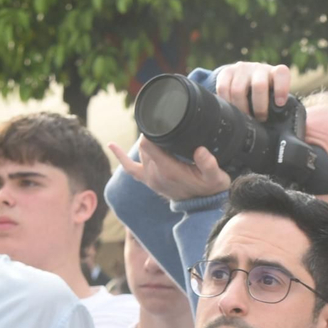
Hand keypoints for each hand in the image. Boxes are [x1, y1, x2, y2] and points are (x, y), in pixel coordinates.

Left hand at [110, 138, 230, 203]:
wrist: (204, 206)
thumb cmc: (211, 188)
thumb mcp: (216, 177)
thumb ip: (208, 165)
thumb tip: (201, 150)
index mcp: (168, 170)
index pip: (148, 144)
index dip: (152, 131)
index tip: (161, 121)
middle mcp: (155, 174)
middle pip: (144, 147)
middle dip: (153, 136)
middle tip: (169, 129)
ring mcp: (150, 178)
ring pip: (141, 153)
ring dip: (149, 144)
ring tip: (162, 136)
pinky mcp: (148, 181)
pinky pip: (130, 169)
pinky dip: (120, 156)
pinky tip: (111, 145)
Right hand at [213, 61, 290, 119]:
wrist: (244, 75)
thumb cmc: (266, 91)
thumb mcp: (276, 95)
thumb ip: (280, 107)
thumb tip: (288, 133)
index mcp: (276, 72)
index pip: (282, 73)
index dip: (281, 88)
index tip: (279, 104)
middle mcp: (260, 68)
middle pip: (259, 86)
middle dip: (259, 107)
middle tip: (261, 119)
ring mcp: (242, 69)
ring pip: (239, 90)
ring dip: (242, 108)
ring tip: (246, 118)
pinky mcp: (226, 72)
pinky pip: (223, 88)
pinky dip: (227, 102)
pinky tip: (232, 110)